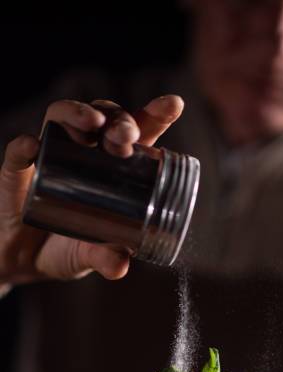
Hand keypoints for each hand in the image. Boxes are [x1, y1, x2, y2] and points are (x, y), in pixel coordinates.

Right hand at [0, 94, 183, 287]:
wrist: (23, 261)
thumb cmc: (68, 248)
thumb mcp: (90, 256)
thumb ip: (105, 258)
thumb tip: (119, 265)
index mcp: (112, 169)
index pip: (136, 134)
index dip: (155, 115)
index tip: (173, 104)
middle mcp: (82, 154)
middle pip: (104, 118)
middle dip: (119, 120)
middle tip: (125, 137)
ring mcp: (49, 157)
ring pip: (61, 117)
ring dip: (77, 112)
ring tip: (91, 122)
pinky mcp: (17, 172)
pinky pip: (17, 153)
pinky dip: (23, 147)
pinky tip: (32, 146)